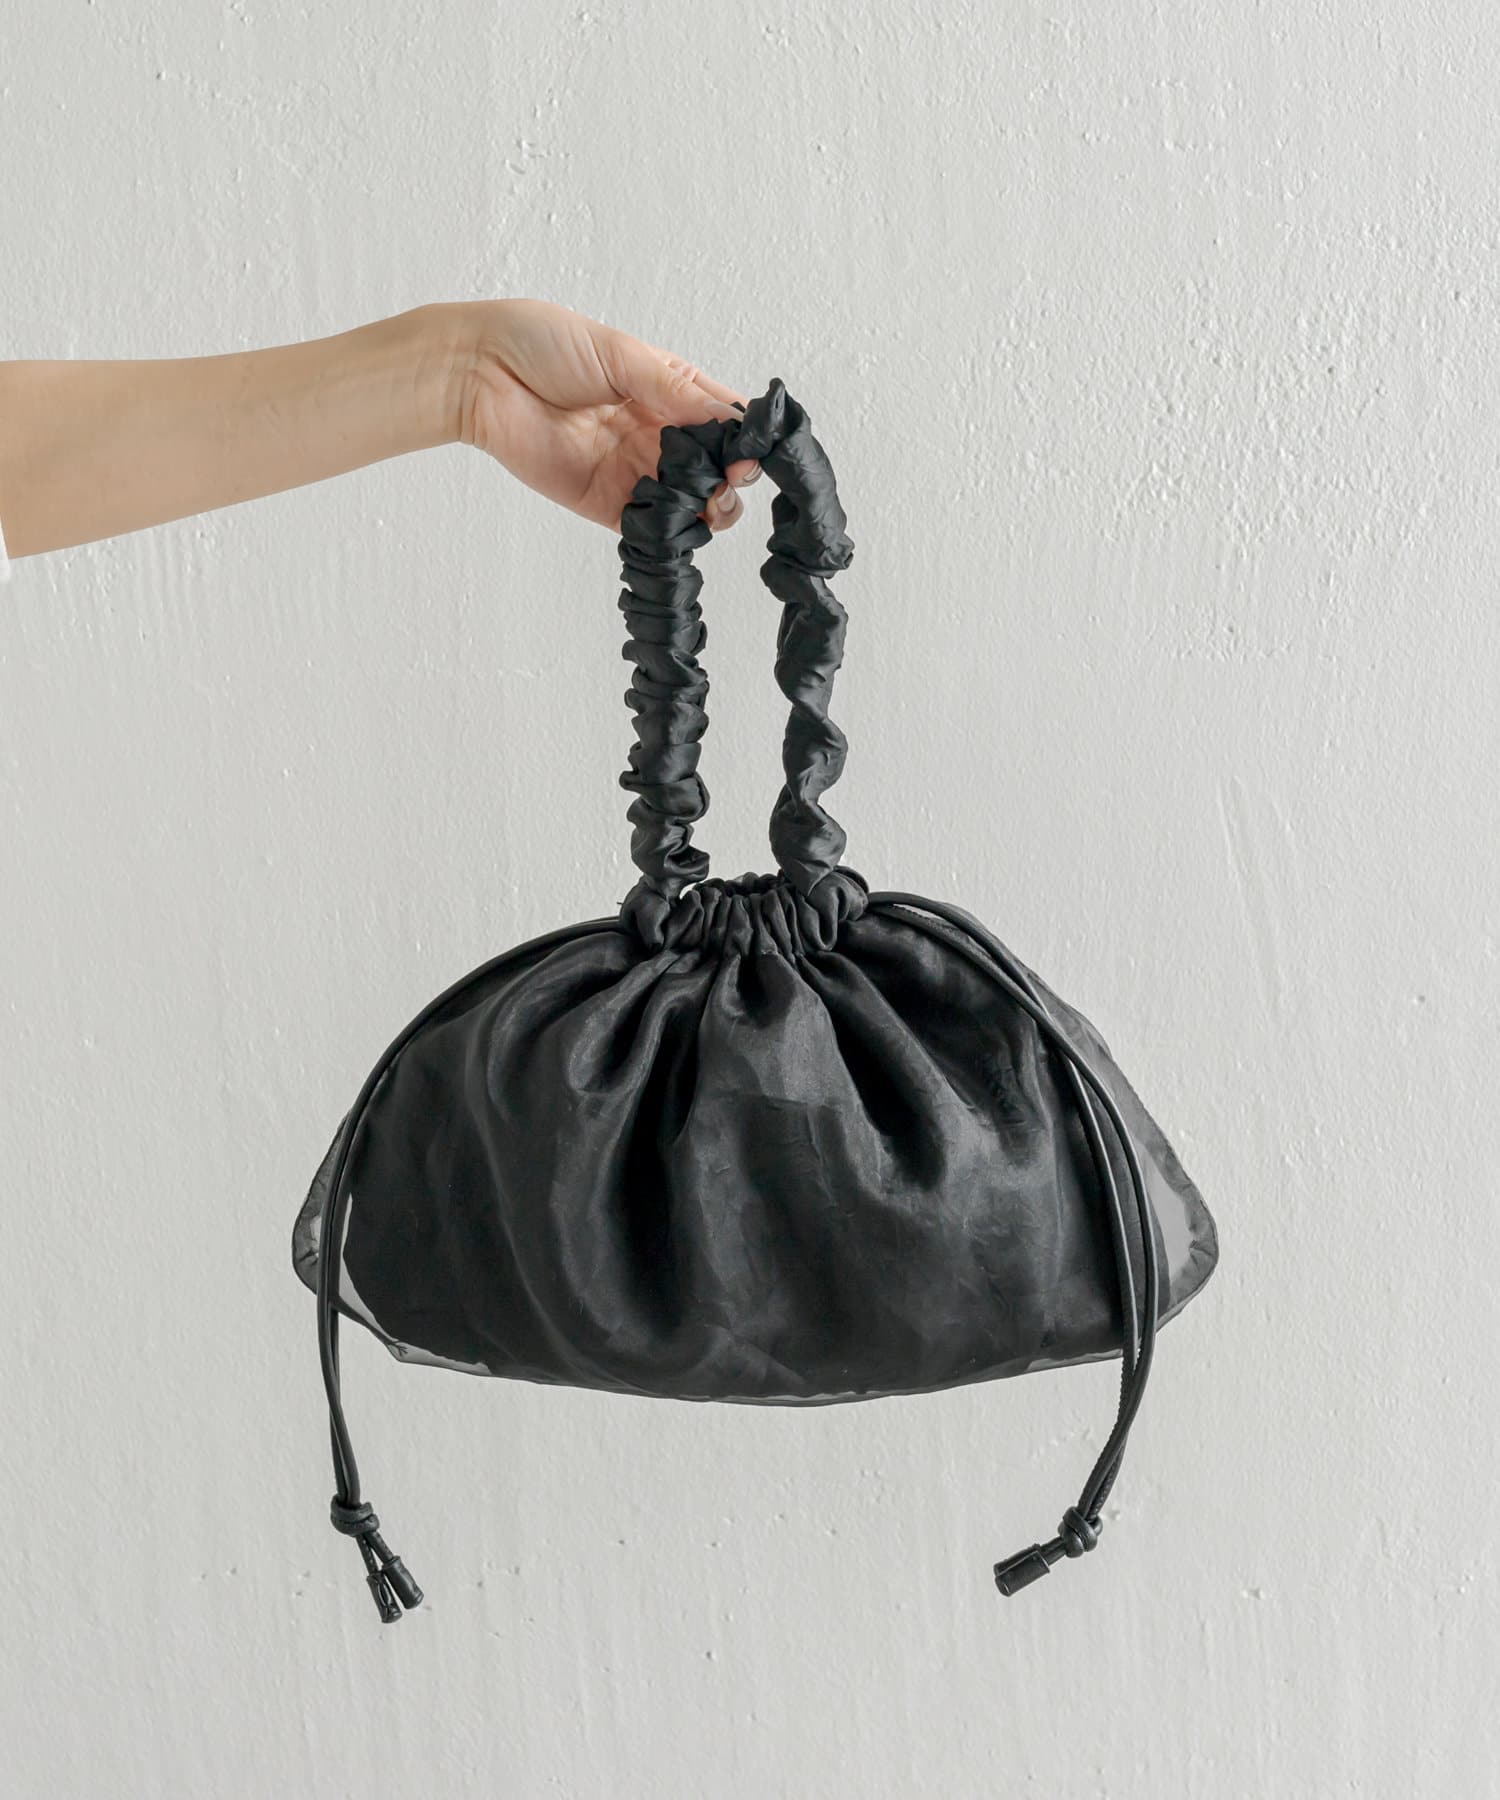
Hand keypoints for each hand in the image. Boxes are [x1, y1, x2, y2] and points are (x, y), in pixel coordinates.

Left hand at [447, 299, 761, 533]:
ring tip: (701, 503)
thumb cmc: (545, 345)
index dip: (744, 440)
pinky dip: (668, 533)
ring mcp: (634, 472)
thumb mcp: (623, 356)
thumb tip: (733, 422)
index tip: (748, 452)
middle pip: (716, 471)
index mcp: (670, 391)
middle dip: (729, 482)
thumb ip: (677, 394)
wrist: (481, 374)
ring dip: (707, 510)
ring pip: (691, 507)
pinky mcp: (606, 505)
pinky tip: (672, 523)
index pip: (726, 421)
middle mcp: (658, 434)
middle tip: (723, 482)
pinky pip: (649, 529)